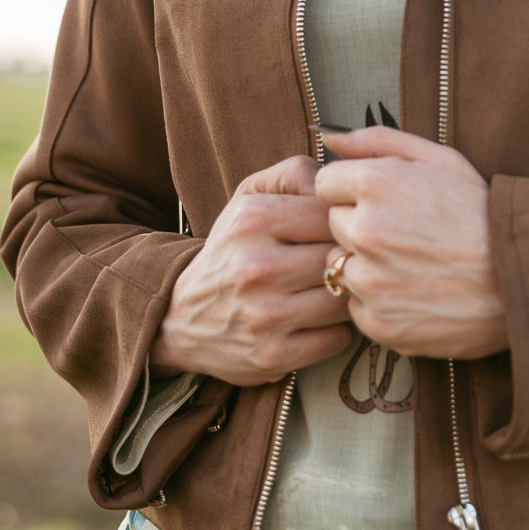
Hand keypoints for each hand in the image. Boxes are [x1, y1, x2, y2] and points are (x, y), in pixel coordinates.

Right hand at [150, 155, 355, 386]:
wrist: (180, 317)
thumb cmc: (233, 250)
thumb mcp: (250, 197)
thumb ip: (297, 174)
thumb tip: (338, 181)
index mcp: (253, 218)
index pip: (332, 213)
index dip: (343, 224)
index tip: (335, 233)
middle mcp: (256, 266)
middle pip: (342, 257)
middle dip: (348, 262)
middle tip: (340, 265)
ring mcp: (264, 315)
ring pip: (344, 300)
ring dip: (345, 298)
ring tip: (329, 292)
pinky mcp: (272, 355)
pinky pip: (337, 338)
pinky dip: (335, 331)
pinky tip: (317, 322)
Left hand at [312, 126, 509, 360]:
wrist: (523, 279)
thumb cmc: (483, 214)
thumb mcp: (441, 160)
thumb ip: (377, 141)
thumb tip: (327, 137)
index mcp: (376, 184)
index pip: (326, 184)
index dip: (355, 191)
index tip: (386, 203)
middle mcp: (364, 231)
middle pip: (333, 225)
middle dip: (360, 227)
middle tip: (406, 236)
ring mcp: (368, 281)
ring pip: (340, 267)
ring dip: (366, 266)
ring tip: (413, 266)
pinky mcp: (377, 322)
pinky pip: (358, 306)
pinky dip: (379, 302)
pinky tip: (415, 293)